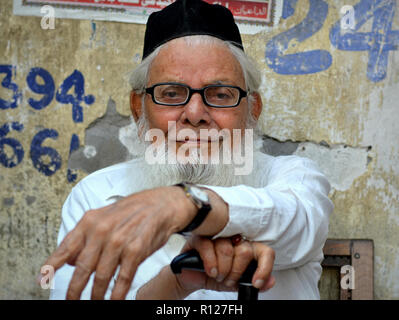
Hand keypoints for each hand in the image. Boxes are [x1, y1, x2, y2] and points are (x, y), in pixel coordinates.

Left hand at [40, 186, 197, 299]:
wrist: (161, 204)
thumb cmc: (133, 211)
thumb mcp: (103, 217)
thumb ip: (84, 237)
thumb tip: (67, 259)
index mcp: (90, 221)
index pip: (65, 247)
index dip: (52, 266)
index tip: (44, 279)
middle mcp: (102, 231)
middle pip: (82, 267)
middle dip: (74, 289)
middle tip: (71, 301)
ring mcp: (119, 241)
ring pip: (101, 276)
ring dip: (96, 294)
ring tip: (94, 302)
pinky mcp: (136, 250)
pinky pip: (122, 278)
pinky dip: (117, 293)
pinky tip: (113, 300)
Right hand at [175, 235, 274, 293]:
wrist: (191, 278)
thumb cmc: (213, 276)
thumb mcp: (235, 282)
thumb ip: (252, 281)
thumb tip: (270, 282)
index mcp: (246, 247)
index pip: (264, 251)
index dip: (264, 268)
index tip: (256, 283)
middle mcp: (233, 238)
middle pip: (245, 251)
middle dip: (236, 272)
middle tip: (227, 279)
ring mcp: (216, 235)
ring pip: (227, 249)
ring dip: (222, 269)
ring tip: (217, 275)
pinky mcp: (200, 237)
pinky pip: (209, 247)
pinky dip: (210, 263)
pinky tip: (209, 271)